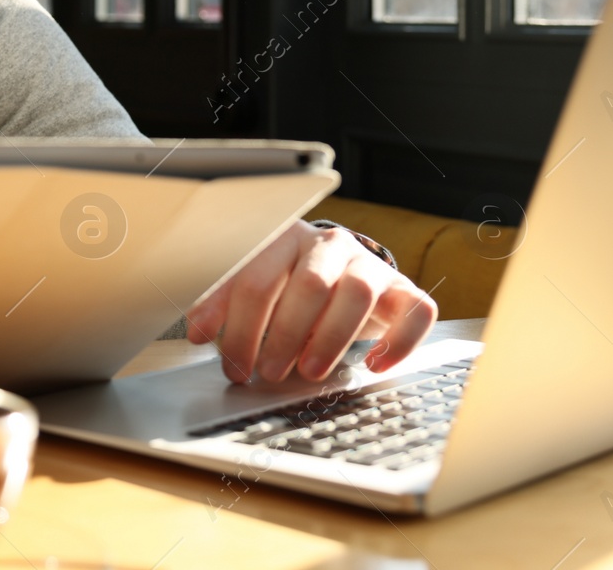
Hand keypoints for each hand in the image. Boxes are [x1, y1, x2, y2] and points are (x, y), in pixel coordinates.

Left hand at [184, 221, 436, 383]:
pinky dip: (399, 342)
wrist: (348, 280)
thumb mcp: (259, 291)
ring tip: (308, 371)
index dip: (234, 319)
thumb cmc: (293, 291)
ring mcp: (370, 266)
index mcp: (286, 239)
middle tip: (265, 372)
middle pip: (309, 284)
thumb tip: (197, 331)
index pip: (256, 276)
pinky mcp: (404, 291)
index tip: (219, 353)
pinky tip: (375, 365)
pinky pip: (415, 311)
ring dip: (330, 338)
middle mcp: (330, 246)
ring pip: (357, 293)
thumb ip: (229, 305)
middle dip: (282, 333)